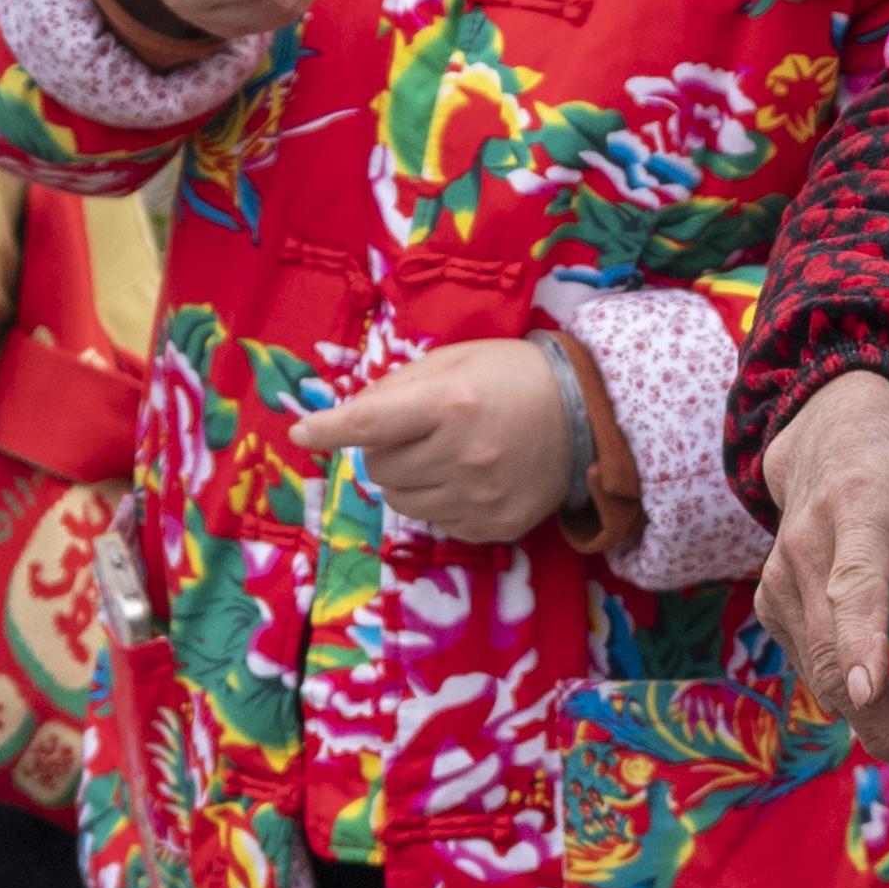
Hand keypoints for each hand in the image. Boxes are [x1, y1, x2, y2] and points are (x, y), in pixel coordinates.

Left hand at [289, 340, 585, 544]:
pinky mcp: (492, 527)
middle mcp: (462, 454)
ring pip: (401, 500)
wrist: (586, 418)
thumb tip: (353, 414)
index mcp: (451, 403)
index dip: (329, 429)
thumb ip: (401, 385)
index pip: (370, 423)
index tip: (302, 433)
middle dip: (382, 449)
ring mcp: (479, 497)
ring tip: (440, 455)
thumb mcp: (458, 360)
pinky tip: (467, 477)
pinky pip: (436, 522)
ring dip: (405, 478)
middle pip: (379, 467)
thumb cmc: (514, 378)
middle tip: (414, 432)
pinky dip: (437, 500)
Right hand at [756, 368, 888, 772]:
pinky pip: (815, 669)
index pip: (853, 586)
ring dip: (887, 708)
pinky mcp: (772, 606)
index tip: (869, 694)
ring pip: (825, 676)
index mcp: (857, 510)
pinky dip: (861, 692)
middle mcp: (804, 548)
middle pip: (833, 655)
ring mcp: (779, 581)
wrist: (827, 438)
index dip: (861, 643)